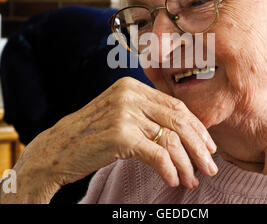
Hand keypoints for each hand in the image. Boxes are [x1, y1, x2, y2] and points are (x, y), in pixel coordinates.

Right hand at [1, 77, 216, 202]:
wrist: (56, 150)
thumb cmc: (91, 135)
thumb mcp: (120, 115)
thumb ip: (147, 114)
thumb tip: (184, 132)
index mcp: (132, 86)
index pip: (175, 106)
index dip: (197, 127)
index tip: (209, 145)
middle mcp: (129, 94)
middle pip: (178, 121)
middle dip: (199, 146)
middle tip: (210, 167)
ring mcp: (124, 113)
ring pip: (170, 139)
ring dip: (186, 163)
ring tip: (193, 179)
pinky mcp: (120, 135)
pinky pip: (157, 154)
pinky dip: (169, 169)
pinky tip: (173, 180)